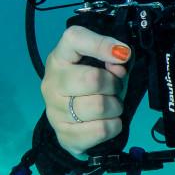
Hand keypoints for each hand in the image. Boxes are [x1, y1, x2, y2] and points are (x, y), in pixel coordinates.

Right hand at [41, 25, 132, 157]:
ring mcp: (54, 110)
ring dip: (116, 107)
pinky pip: (100, 130)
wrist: (75, 122)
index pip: (74, 39)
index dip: (102, 44)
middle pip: (92, 78)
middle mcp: (52, 82)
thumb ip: (115, 59)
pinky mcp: (64, 135)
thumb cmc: (92, 87)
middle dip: (114, 85)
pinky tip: (109, 122)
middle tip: (115, 89)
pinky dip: (114, 126)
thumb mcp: (106, 67)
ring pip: (99, 106)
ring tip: (112, 106)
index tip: (123, 54)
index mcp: (60, 57)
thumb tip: (121, 60)